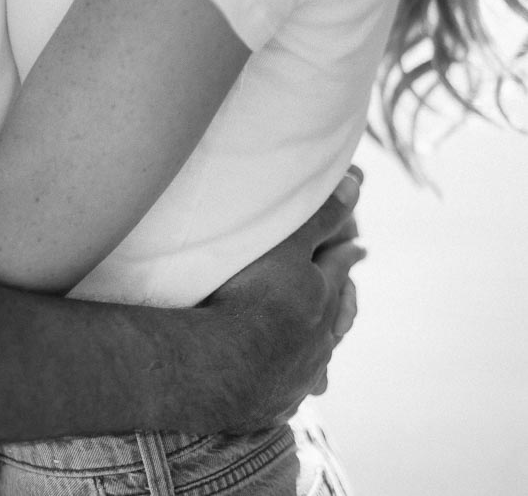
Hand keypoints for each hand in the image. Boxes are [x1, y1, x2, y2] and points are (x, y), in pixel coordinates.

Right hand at [198, 168, 364, 432]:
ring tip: (328, 341)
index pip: (340, 267)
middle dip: (341, 301)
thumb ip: (320, 216)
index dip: (348, 254)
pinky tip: (300, 386)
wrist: (221, 364)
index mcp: (321, 294)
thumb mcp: (286, 245)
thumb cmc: (250, 297)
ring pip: (319, 354)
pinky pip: (296, 388)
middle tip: (348, 295)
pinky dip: (300, 380)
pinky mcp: (278, 399)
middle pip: (336, 314)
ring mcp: (300, 371)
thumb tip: (356, 182)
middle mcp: (319, 336)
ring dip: (322, 343)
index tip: (360, 247)